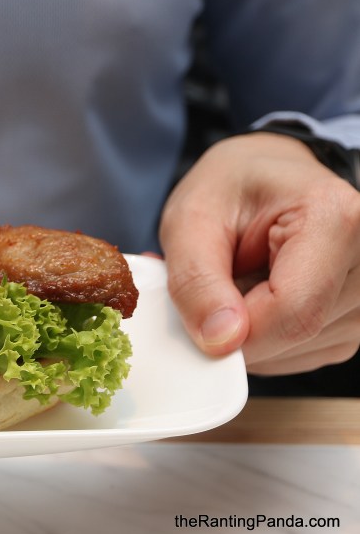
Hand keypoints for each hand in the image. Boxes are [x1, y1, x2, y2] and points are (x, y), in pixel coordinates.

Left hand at [159, 132, 359, 374]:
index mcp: (337, 218)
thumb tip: (220, 341)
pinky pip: (299, 355)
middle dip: (234, 328)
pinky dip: (263, 340)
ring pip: (296, 351)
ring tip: (233, 283)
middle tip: (208, 286)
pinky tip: (252, 300)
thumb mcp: (191, 219)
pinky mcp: (355, 323)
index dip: (233, 331)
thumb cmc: (230, 189)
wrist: (264, 179)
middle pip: (294, 333)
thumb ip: (196, 280)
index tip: (195, 320)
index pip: (292, 310)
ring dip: (247, 334)